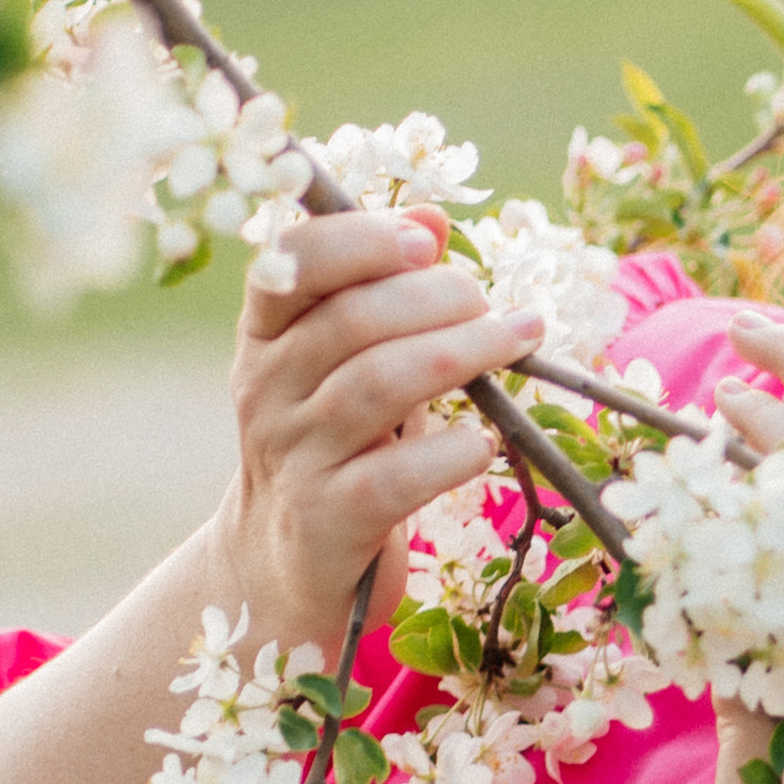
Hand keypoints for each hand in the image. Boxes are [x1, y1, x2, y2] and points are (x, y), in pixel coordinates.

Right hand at [202, 208, 542, 659]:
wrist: (286, 567)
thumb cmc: (339, 444)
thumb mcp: (351, 363)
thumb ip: (385, 290)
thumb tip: (432, 216)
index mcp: (266, 336)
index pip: (289, 263)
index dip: (358, 240)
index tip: (423, 240)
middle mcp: (266, 390)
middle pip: (349, 321)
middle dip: (438, 298)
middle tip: (497, 307)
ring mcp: (293, 458)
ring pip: (374, 386)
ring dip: (461, 354)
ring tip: (517, 342)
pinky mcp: (327, 522)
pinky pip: (392, 477)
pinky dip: (450, 452)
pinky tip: (484, 441)